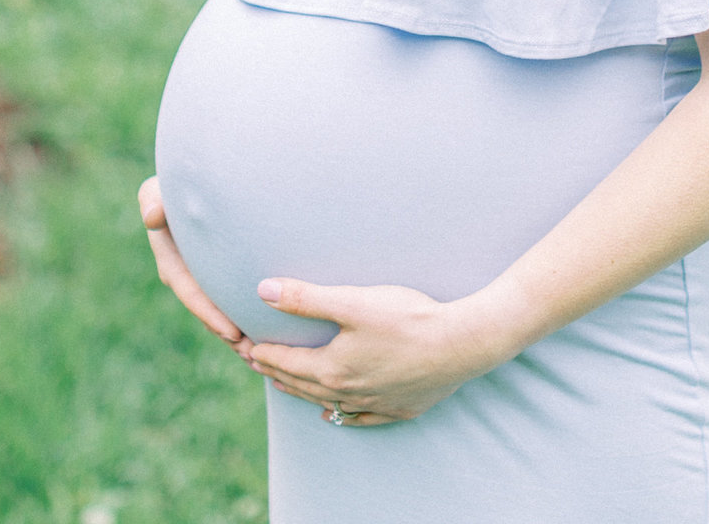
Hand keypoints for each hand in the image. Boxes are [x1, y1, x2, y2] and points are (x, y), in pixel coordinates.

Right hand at [138, 176, 254, 360]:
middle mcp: (187, 277)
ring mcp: (205, 280)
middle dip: (230, 334)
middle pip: (210, 312)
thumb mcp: (157, 189)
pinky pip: (234, 302)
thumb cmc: (175, 184)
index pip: (192, 292)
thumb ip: (153, 199)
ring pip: (224, 312)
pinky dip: (249, 319)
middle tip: (254, 354)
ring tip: (265, 355)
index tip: (231, 331)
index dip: (210, 313)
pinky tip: (271, 336)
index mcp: (172, 262)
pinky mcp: (222, 277)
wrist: (196, 183)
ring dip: (241, 334)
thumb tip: (152, 216)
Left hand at [248, 278, 505, 427]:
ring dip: (302, 393)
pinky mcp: (400, 407)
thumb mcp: (352, 301)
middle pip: (302, 384)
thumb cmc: (407, 318)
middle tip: (257, 362)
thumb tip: (262, 290)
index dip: (264, 353)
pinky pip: (360, 418)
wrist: (461, 344)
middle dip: (277, 372)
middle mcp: (349, 393)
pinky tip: (334, 414)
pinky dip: (342, 415)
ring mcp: (375, 403)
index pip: (287, 362)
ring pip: (327, 403)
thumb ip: (306, 298)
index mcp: (333, 368)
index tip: (246, 346)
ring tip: (285, 385)